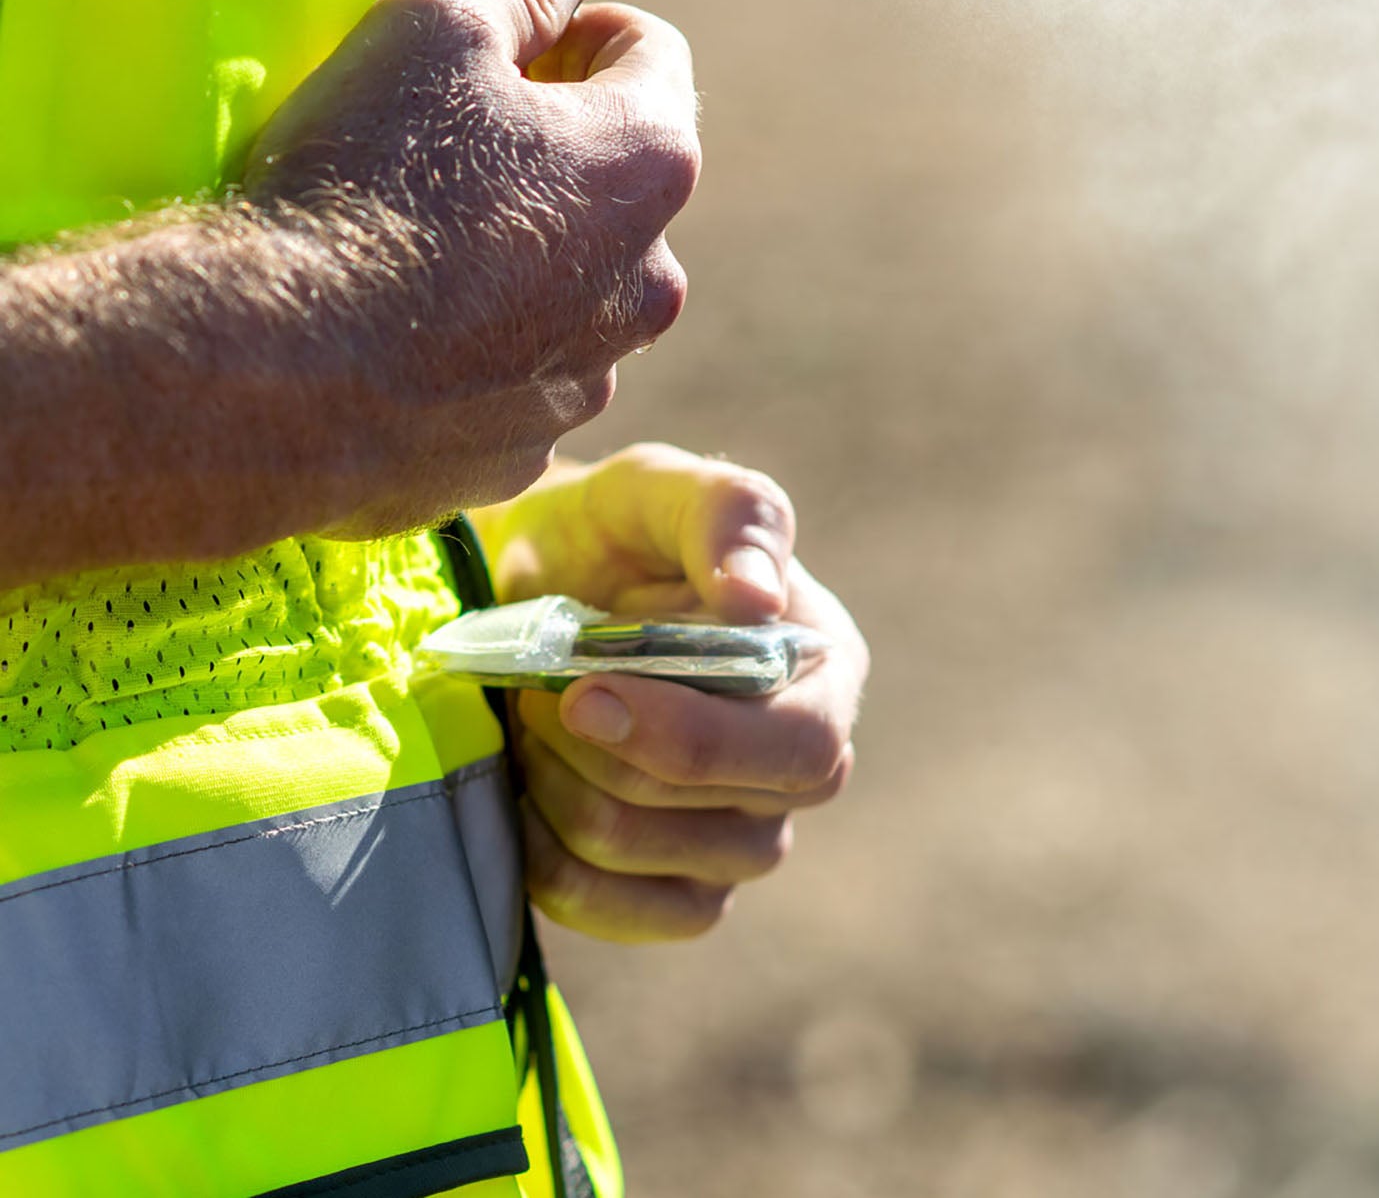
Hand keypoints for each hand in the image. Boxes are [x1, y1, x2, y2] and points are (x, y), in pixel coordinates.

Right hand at [246, 0, 700, 531]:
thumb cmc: (367, 185)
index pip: (655, 58)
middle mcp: (649, 281)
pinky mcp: (525, 448)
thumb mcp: (433, 35)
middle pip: (617, 183)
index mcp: (650, 165)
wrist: (284, 374)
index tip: (518, 36)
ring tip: (416, 245)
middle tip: (450, 140)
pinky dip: (480, 344)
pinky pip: (516, 373)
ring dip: (521, 253)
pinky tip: (403, 332)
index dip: (581, 27)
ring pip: (571, 287)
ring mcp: (590, 375)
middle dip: (551, 148)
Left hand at [472, 443, 868, 942]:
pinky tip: (525, 807)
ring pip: (683, 877)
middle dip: (609, 764)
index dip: (691, 738)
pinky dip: (567, 876)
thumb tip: (758, 597)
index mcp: (822, 668)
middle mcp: (800, 764)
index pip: (800, 745)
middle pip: (736, 822)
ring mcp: (745, 833)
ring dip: (578, 807)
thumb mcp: (657, 488)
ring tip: (531, 730)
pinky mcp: (681, 885)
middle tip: (536, 694)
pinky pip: (642, 920)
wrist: (531, 587)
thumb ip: (726, 514)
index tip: (582, 693)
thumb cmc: (609, 530)